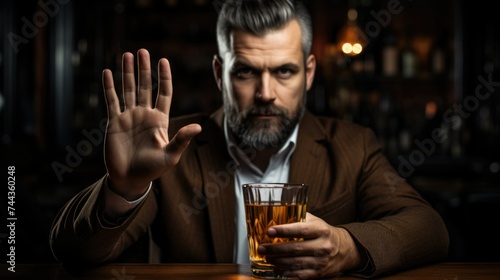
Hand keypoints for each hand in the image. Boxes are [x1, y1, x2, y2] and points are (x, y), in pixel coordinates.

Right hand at [102, 49, 201, 199]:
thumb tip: (198, 126)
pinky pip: (112, 101)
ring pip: (129, 89)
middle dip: (144, 68)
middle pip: (146, 86)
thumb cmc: (152, 169)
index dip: (164, 77)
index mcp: (160, 120)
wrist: (129, 179)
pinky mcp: (114, 122)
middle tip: (142, 50)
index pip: (164, 93)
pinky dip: (109, 87)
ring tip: (127, 54)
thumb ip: (182, 139)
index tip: (164, 60)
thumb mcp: (170, 155)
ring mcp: (130, 117)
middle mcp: (145, 114)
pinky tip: (108, 72)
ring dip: (127, 73)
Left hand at [258, 213, 363, 278]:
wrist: (345, 249)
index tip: (269, 231)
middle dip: (276, 249)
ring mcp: (321, 261)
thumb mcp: (315, 221)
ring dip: (278, 261)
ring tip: (267, 258)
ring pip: (296, 263)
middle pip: (296, 248)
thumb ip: (298, 217)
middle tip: (262, 248)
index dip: (284, 230)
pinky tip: (277, 268)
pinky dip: (287, 273)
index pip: (301, 229)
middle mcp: (322, 245)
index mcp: (320, 230)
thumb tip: (276, 215)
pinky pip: (300, 275)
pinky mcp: (319, 273)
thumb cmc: (324, 232)